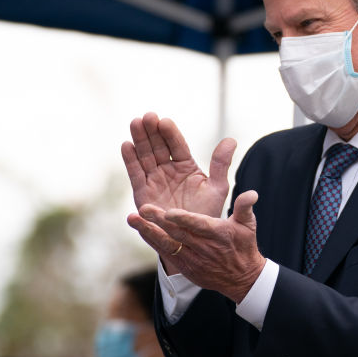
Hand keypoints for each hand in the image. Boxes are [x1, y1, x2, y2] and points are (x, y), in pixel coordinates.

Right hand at [122, 114, 235, 271]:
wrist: (193, 240)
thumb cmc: (206, 214)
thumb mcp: (218, 188)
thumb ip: (221, 164)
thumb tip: (231, 139)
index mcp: (187, 166)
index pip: (177, 145)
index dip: (170, 133)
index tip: (164, 121)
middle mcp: (169, 170)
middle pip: (158, 146)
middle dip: (152, 131)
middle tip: (147, 116)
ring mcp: (155, 180)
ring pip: (145, 156)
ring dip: (139, 140)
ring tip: (135, 123)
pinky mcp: (143, 193)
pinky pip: (136, 174)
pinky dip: (130, 160)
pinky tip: (126, 145)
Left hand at [129, 190, 264, 303]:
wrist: (241, 278)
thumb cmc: (244, 246)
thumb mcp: (248, 225)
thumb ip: (245, 207)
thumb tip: (251, 193)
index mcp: (218, 234)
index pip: (199, 225)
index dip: (184, 219)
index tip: (169, 211)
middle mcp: (203, 248)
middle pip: (177, 233)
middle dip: (158, 221)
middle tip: (143, 208)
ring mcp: (192, 259)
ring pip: (167, 244)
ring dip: (148, 231)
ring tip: (132, 218)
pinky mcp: (185, 266)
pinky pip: (165, 252)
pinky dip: (152, 240)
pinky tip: (140, 229)